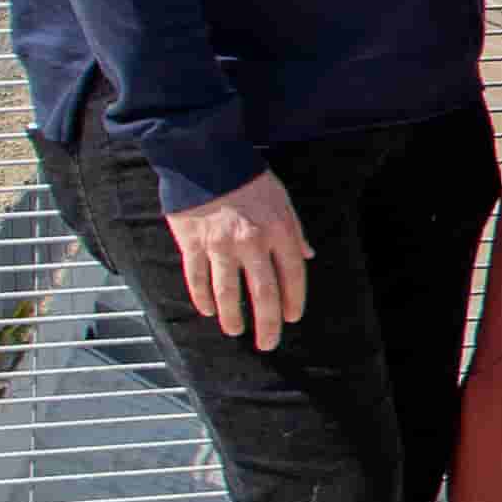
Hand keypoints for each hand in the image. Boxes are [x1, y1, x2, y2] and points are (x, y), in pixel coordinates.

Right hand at [163, 172, 310, 350]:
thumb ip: (295, 231)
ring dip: (233, 316)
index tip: (292, 318)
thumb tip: (308, 256)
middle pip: (263, 292)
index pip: (292, 275)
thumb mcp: (282, 199)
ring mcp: (220, 245)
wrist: (205, 158)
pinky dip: (202, 298)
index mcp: (278, 230)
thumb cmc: (249, 179)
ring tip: (236, 331)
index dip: (293, 300)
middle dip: (267, 323)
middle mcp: (251, 242)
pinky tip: (207, 311)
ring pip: (228, 292)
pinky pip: (198, 278)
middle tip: (268, 343)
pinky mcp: (192, 244)